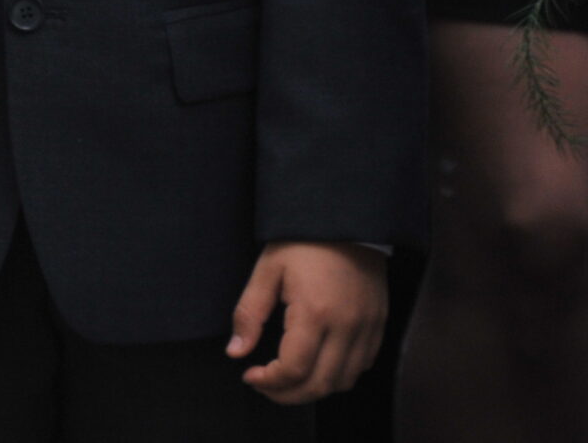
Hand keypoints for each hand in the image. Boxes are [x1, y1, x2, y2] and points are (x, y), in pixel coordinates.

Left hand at [227, 241, 386, 404]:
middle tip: (265, 386)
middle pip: (320, 384)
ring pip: (344, 382)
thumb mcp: (266, 270)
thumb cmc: (302, 242)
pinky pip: (361, 366)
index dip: (269, 382)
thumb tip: (236, 352)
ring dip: (314, 389)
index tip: (250, 375)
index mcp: (315, 312)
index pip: (294, 368)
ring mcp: (367, 328)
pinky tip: (317, 364)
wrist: (346, 220)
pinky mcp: (379, 326)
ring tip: (287, 379)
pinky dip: (338, 375)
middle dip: (288, 394)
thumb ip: (249, 314)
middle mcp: (346, 326)